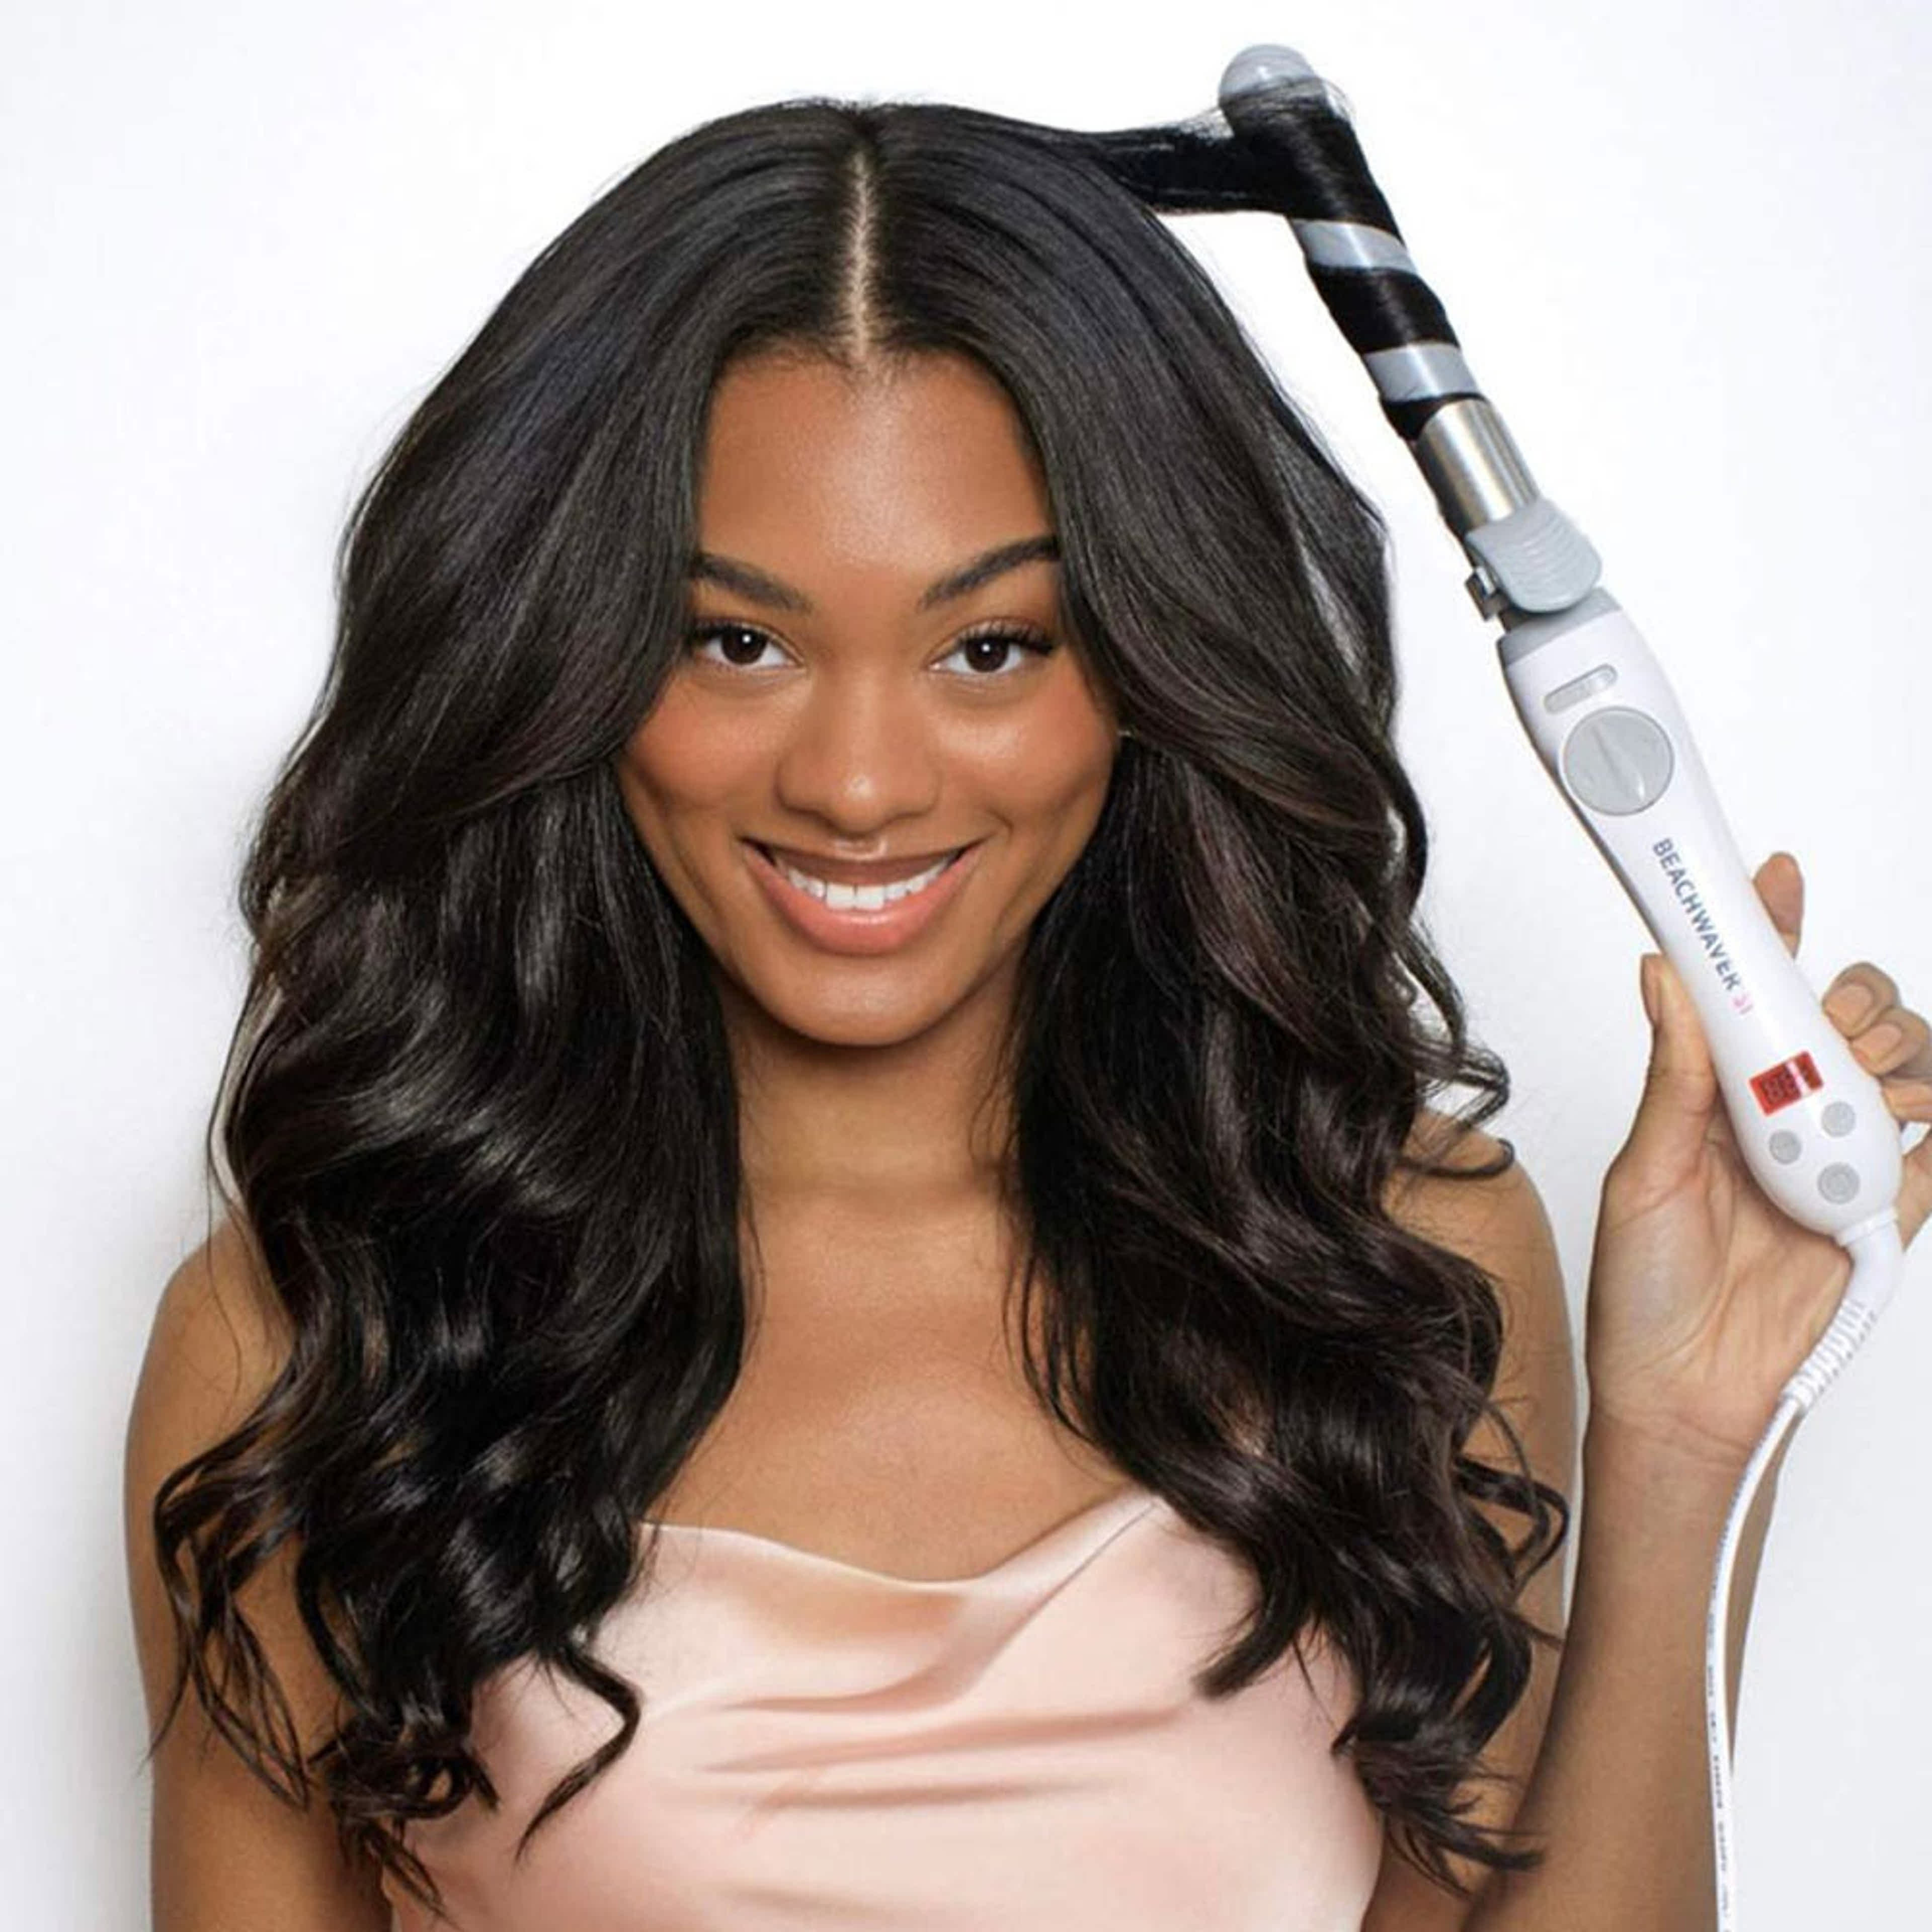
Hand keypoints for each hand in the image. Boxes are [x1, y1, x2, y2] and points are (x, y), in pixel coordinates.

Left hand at [1583, 850, 1931, 1471]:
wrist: (1685, 1394)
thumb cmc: (1643, 1289)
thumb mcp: (1644, 1175)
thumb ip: (1673, 1078)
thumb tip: (1660, 976)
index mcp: (1712, 1093)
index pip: (1748, 993)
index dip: (1768, 930)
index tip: (1776, 876)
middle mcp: (1779, 1113)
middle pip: (1842, 1016)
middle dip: (1846, 1002)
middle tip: (1823, 1034)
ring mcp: (1839, 1156)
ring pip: (1899, 1067)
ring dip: (1891, 1057)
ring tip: (1857, 1092)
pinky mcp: (1886, 1208)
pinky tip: (1917, 1122)